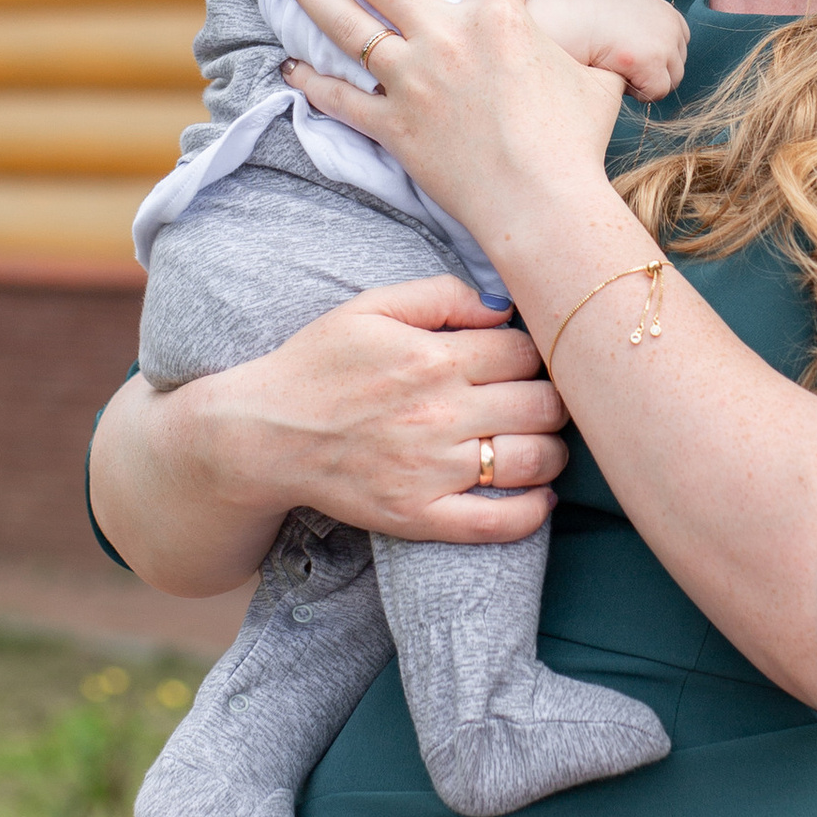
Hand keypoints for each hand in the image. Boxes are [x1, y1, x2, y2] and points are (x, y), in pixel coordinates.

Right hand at [91, 273, 568, 591]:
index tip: (525, 363)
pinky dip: (533, 512)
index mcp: (433, 357)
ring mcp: (432, 470)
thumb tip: (503, 304)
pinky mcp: (419, 516)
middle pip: (543, 405)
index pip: (525, 352)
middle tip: (544, 402)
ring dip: (553, 452)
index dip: (536, 354)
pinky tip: (540, 498)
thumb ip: (442, 293)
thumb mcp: (371, 306)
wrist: (262, 433)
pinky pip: (498, 523)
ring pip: (534, 461)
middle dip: (554, 401)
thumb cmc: (318, 364)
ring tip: (543, 444)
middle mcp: (440, 413)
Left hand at [274, 0, 627, 242]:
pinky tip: (288, 66)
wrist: (544, 205)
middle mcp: (445, 38)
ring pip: (346, 25)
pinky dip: (311, 82)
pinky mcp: (392, 127)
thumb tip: (594, 51)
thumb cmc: (575, 145)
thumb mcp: (594, 79)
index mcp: (499, 16)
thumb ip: (577, 52)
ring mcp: (412, 82)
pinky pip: (339, 98)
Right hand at [533, 0, 689, 102]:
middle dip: (650, 72)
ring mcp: (665, 41)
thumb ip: (643, 26)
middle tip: (618, 66)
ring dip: (643, 83)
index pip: (678, 44)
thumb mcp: (621, 11)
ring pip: (670, 81)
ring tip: (614, 69)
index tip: (628, 58)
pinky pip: (656, 92)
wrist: (564, 22)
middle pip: (677, 65)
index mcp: (664, 9)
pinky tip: (613, 74)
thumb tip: (651, 51)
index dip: (654, 57)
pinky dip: (636, 91)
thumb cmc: (581, 20)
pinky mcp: (654, 60)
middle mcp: (670, 22)